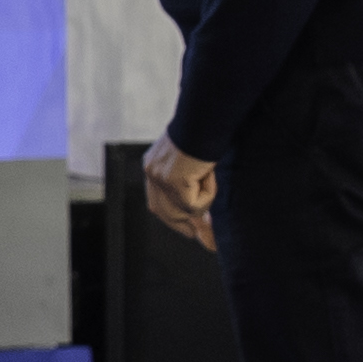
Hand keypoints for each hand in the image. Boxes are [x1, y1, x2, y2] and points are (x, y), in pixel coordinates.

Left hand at [143, 130, 216, 252]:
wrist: (205, 119)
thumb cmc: (204, 136)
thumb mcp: (194, 165)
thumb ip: (193, 187)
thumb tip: (206, 221)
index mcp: (154, 166)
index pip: (158, 203)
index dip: (174, 220)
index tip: (191, 233)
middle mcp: (152, 172)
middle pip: (164, 212)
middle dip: (185, 227)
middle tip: (207, 242)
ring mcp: (160, 178)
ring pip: (183, 210)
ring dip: (203, 202)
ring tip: (210, 179)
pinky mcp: (174, 182)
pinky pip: (194, 203)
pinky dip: (208, 193)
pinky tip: (208, 173)